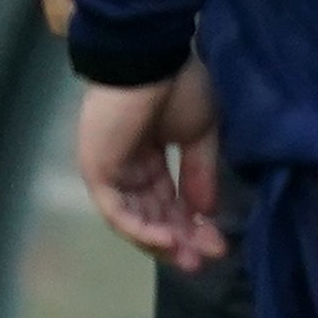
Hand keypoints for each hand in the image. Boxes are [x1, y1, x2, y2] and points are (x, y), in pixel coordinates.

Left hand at [77, 62, 228, 270]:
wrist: (150, 58)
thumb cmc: (178, 85)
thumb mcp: (201, 134)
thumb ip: (200, 172)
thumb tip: (206, 211)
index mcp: (149, 154)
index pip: (169, 199)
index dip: (193, 223)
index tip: (219, 242)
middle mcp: (126, 166)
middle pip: (152, 214)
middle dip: (180, 239)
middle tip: (206, 259)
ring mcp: (109, 170)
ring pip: (133, 219)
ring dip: (161, 241)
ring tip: (189, 258)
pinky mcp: (98, 170)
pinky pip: (116, 211)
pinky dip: (141, 229)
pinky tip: (168, 240)